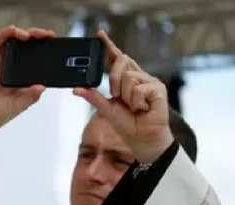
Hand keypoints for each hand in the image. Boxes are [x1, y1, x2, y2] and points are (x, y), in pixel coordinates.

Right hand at [0, 25, 53, 145]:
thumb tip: (42, 87)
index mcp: (19, 73)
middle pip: (23, 43)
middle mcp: (9, 64)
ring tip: (31, 35)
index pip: (33, 54)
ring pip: (10, 39)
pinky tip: (13, 30)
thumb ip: (32, 96)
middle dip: (35, 36)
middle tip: (45, 35)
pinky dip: (5, 34)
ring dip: (21, 33)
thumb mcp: (20, 104)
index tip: (52, 41)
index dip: (42, 46)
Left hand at [73, 31, 172, 162]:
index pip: (116, 59)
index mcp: (124, 80)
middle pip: (121, 61)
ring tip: (134, 107)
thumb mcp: (106, 109)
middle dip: (114, 78)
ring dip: (127, 96)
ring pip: (129, 77)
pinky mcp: (158, 88)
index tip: (99, 35)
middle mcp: (137, 76)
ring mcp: (149, 81)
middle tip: (116, 95)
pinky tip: (143, 108)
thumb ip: (93, 97)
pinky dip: (136, 102)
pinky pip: (138, 88)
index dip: (109, 46)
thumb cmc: (127, 124)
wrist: (142, 139)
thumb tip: (75, 89)